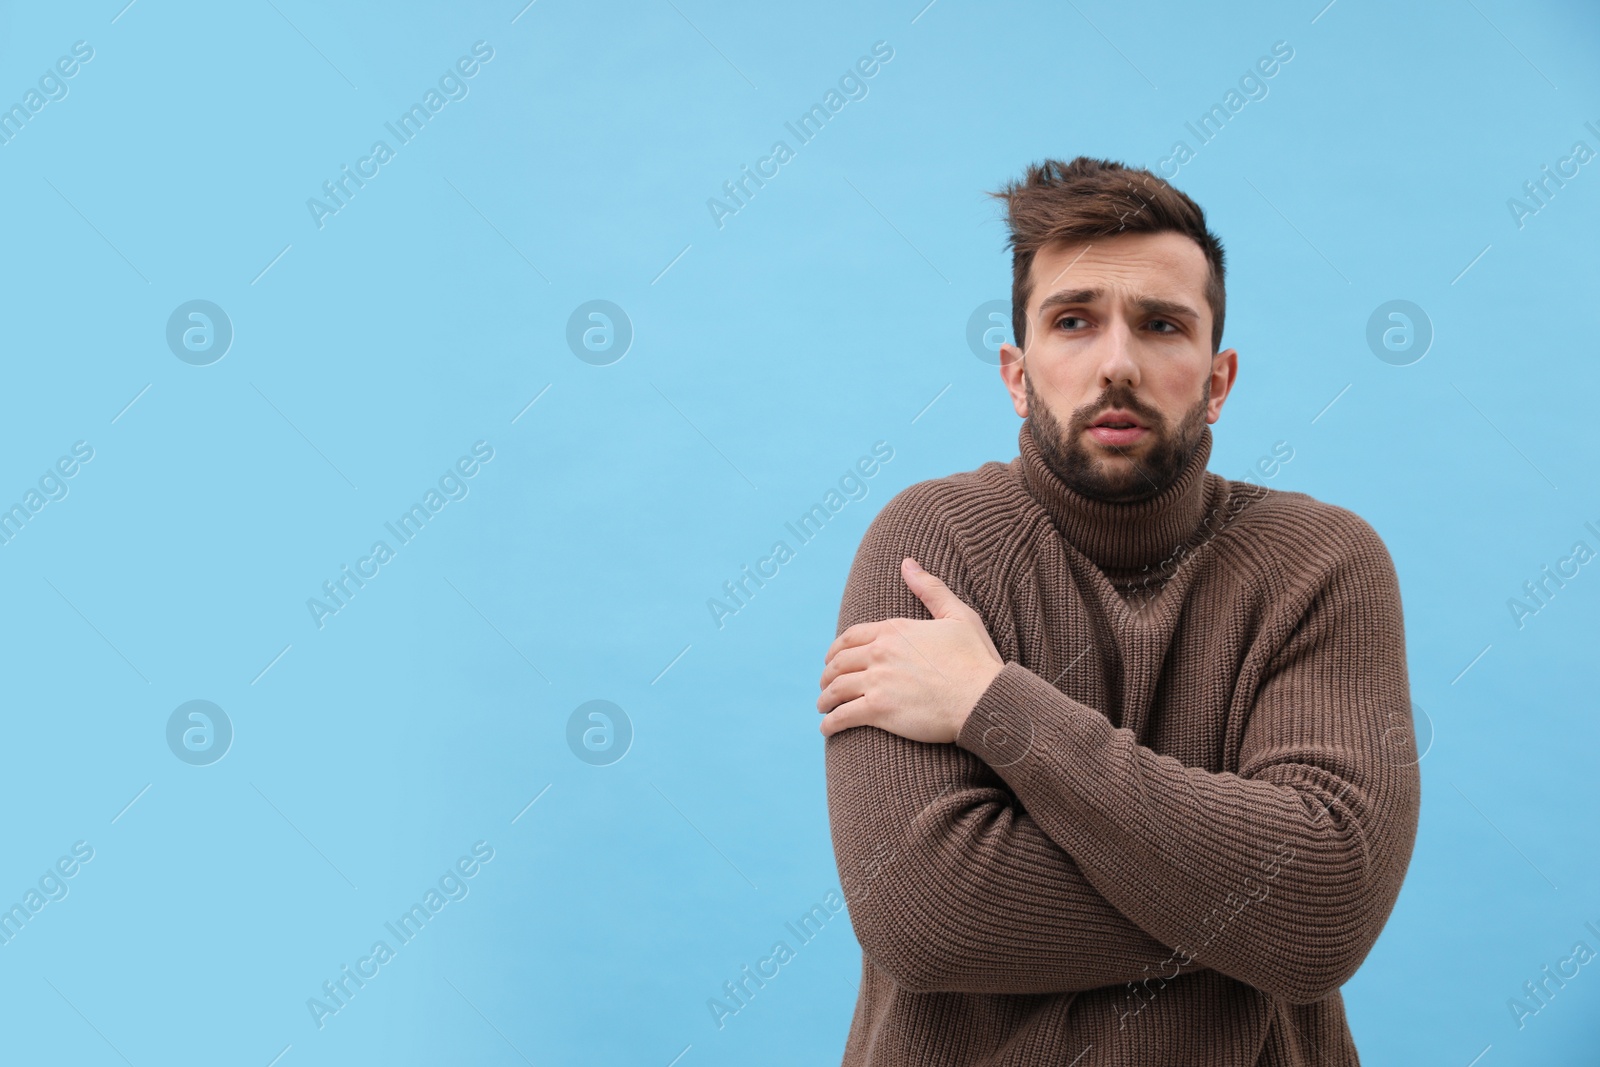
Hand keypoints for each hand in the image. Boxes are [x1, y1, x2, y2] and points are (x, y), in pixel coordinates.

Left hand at [817, 557, 1004, 740]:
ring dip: (825, 699)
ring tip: (823, 708)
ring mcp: (877, 681)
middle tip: (825, 685)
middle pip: (839, 663)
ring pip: (836, 689)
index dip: (836, 649)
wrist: (984, 698)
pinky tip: (827, 728)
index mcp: (894, 630)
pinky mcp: (879, 710)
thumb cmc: (976, 659)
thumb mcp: (958, 615)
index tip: (832, 659)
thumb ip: (930, 589)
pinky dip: (830, 723)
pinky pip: (843, 715)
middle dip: (828, 675)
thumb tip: (907, 563)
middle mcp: (880, 653)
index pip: (851, 637)